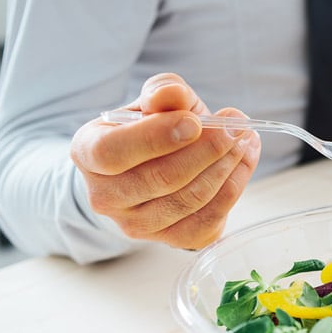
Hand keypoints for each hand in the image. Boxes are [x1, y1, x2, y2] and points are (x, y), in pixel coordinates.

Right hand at [70, 73, 260, 249]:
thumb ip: (163, 92)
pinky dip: (233, 187)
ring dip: (225, 167)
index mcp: (88, 153)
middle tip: (236, 126)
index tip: (195, 122)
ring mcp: (135, 225)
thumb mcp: (154, 103)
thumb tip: (173, 94)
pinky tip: (243, 162)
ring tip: (243, 139)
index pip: (113, 152)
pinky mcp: (170, 240)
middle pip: (161, 178)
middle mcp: (105, 196)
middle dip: (207, 150)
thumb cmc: (151, 129)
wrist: (152, 169)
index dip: (156, 137)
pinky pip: (208, 219)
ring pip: (189, 199)